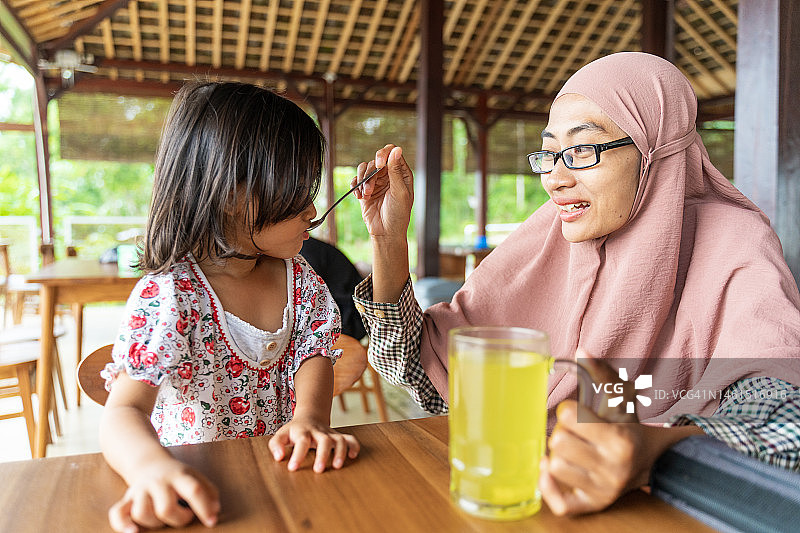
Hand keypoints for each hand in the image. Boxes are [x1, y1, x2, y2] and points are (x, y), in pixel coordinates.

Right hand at [108, 457, 219, 532]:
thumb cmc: (177, 475)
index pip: (193, 490)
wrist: (149, 462)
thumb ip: (209, 492)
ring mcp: (140, 490)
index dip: (204, 507)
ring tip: (163, 518)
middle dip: (179, 519)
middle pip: (166, 508)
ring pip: (143, 513)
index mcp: (179, 476)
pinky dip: (122, 525)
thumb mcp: (196, 476)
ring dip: (155, 523)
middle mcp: (158, 482)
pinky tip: (132, 532)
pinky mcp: (126, 499)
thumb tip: (215, 511)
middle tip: (184, 515)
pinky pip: (117, 513)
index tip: (211, 522)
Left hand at [268, 415, 359, 472]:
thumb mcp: (281, 435)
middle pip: (324, 440)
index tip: (293, 468)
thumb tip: (279, 457)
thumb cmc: (294, 431)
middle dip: (323, 455)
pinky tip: (352, 456)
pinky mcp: (338, 436)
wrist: (309, 417)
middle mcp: (318, 432)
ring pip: (340, 439)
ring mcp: (330, 434)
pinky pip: (350, 438)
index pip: (301, 442)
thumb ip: (276, 445)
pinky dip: (354, 446)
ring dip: (340, 452)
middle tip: (319, 470)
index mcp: (303, 432)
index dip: (298, 455)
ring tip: (338, 466)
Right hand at [353, 144, 413, 238]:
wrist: (386, 233)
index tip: (378, 165)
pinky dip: (356, 186)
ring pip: (364, 168)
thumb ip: (396, 171)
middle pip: (375, 160)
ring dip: (363, 181)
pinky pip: (357, 180)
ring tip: (366, 195)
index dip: (383, 154)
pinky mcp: (365, 190)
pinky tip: (360, 197)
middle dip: (371, 174)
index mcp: (401, 173)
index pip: (392, 152)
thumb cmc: (398, 215)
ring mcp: (376, 182)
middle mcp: (389, 175)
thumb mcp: (400, 192)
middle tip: (370, 189)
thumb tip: (397, 150)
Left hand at [540, 351, 702, 515]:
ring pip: (553, 467)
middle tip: (572, 433)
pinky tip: (551, 469)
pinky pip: (559, 503)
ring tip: (569, 450)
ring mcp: (602, 490)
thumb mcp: (620, 397)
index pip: (569, 417)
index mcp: (619, 440)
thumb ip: (600, 372)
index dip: (568, 410)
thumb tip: (580, 350)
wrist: (652, 460)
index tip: (577, 413)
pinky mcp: (593, 505)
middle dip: (560, 432)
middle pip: (557, 442)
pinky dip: (548, 486)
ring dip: (555, 455)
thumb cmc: (628, 425)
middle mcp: (612, 469)